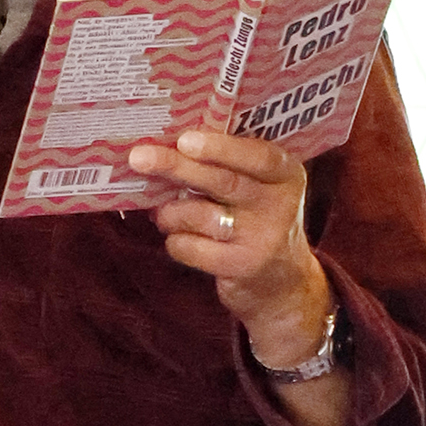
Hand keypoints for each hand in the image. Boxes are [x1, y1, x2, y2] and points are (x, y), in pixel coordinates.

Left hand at [131, 126, 332, 369]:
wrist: (282, 286)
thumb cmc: (256, 223)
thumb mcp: (259, 189)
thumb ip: (228, 166)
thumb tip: (167, 147)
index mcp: (286, 174)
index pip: (256, 155)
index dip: (219, 147)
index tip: (184, 140)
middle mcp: (279, 204)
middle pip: (222, 181)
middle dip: (176, 167)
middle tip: (139, 158)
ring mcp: (261, 238)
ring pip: (199, 214)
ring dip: (170, 212)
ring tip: (163, 214)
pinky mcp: (241, 266)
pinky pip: (191, 247)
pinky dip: (175, 241)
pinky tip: (180, 240)